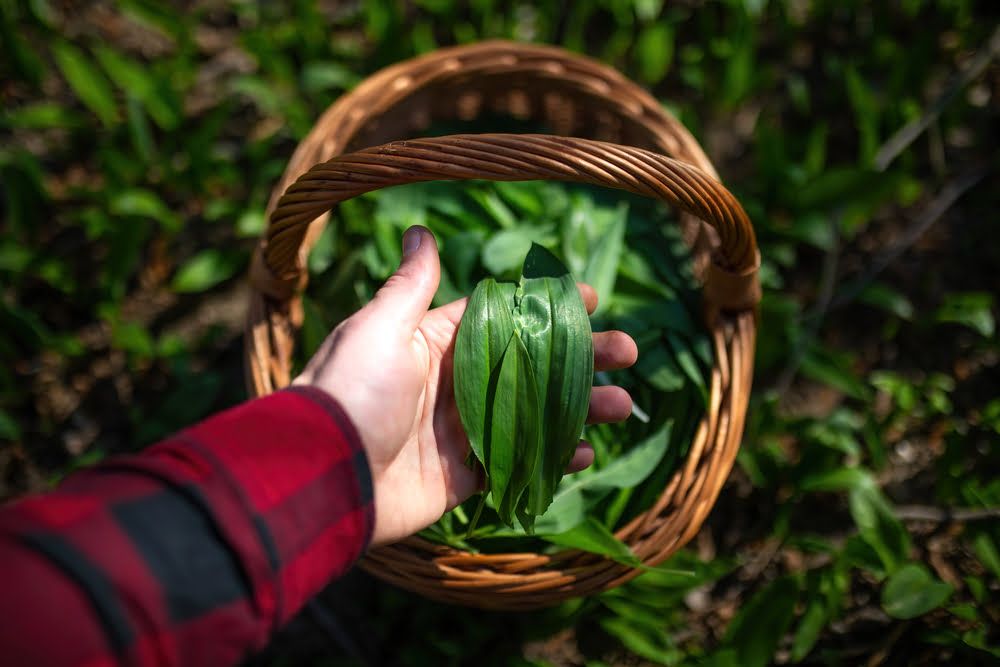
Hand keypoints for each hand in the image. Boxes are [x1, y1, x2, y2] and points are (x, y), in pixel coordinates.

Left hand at [294, 226, 637, 545]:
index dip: (549, 307)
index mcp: (436, 343)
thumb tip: (419, 231)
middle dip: (581, 357)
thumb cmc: (351, 389)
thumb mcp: (379, 327)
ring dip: (580, 408)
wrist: (322, 473)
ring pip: (536, 414)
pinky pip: (519, 463)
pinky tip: (585, 451)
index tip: (594, 297)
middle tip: (628, 351)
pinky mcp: (465, 477)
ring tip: (623, 403)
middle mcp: (454, 384)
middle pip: (531, 365)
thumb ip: (411, 286)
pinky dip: (553, 458)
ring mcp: (463, 431)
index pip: (505, 318)